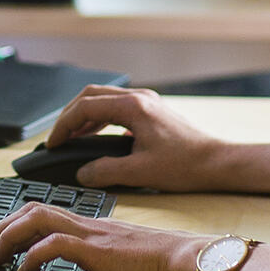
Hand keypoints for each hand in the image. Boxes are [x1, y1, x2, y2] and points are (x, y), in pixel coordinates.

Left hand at [0, 203, 208, 270]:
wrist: (191, 261)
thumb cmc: (168, 266)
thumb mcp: (125, 265)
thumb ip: (105, 265)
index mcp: (94, 226)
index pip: (47, 213)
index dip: (18, 224)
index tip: (1, 242)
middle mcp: (89, 224)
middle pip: (33, 210)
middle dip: (2, 228)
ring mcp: (93, 233)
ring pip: (38, 219)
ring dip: (8, 237)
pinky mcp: (98, 249)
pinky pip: (56, 244)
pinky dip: (32, 256)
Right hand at [46, 85, 229, 191]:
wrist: (217, 163)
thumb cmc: (186, 165)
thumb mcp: (140, 173)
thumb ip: (105, 172)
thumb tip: (82, 174)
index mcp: (134, 107)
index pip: (85, 108)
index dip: (63, 126)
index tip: (52, 144)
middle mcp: (139, 98)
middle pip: (90, 96)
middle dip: (69, 116)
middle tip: (56, 138)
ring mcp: (146, 102)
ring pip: (102, 99)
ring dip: (83, 117)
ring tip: (70, 138)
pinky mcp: (151, 111)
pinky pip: (115, 108)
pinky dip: (98, 119)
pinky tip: (93, 138)